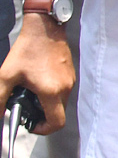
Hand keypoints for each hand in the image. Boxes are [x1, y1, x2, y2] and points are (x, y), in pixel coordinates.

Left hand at [0, 13, 74, 134]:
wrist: (45, 28)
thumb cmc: (27, 49)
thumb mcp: (6, 76)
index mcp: (51, 91)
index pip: (56, 122)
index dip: (43, 130)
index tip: (30, 124)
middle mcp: (65, 87)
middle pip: (58, 114)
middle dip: (42, 116)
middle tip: (27, 107)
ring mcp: (70, 79)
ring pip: (60, 102)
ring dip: (47, 104)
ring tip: (30, 92)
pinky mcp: (70, 73)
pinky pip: (62, 91)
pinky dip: (51, 93)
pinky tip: (38, 81)